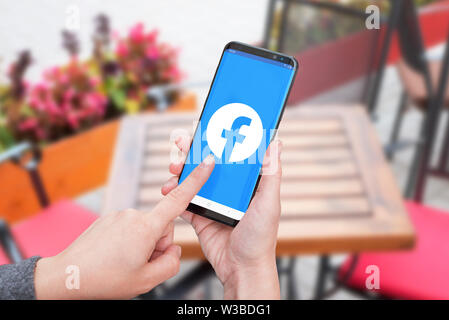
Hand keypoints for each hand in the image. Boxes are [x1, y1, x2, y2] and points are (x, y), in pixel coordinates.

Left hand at [34, 155, 214, 298]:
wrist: (68, 276)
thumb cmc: (105, 279)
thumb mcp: (147, 281)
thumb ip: (171, 263)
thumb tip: (172, 250)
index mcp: (146, 227)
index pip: (179, 200)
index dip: (197, 180)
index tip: (208, 162)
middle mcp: (134, 215)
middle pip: (162, 227)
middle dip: (158, 244)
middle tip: (140, 264)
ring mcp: (120, 215)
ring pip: (146, 229)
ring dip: (142, 245)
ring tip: (123, 262)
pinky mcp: (109, 219)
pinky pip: (130, 228)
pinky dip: (128, 242)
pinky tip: (115, 256)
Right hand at [162, 136, 282, 298]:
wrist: (242, 269)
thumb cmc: (261, 238)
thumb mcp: (269, 203)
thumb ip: (271, 174)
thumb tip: (275, 143)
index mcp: (245, 183)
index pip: (230, 155)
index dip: (217, 140)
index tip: (205, 128)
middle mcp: (228, 189)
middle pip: (207, 164)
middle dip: (191, 151)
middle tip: (180, 143)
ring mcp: (212, 201)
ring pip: (192, 179)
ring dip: (180, 170)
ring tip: (173, 168)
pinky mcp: (200, 216)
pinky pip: (184, 200)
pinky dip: (175, 193)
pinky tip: (168, 188)